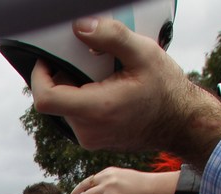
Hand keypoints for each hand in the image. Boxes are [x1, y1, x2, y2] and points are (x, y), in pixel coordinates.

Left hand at [29, 18, 220, 165]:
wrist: (181, 124)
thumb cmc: (166, 90)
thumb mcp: (143, 53)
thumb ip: (110, 37)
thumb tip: (80, 26)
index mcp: (96, 110)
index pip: (45, 98)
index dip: (39, 75)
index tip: (48, 59)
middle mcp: (88, 131)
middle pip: (55, 99)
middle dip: (64, 76)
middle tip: (88, 61)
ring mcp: (89, 139)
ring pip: (65, 107)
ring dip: (74, 87)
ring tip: (102, 75)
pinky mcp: (93, 140)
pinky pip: (76, 116)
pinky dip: (83, 98)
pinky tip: (106, 88)